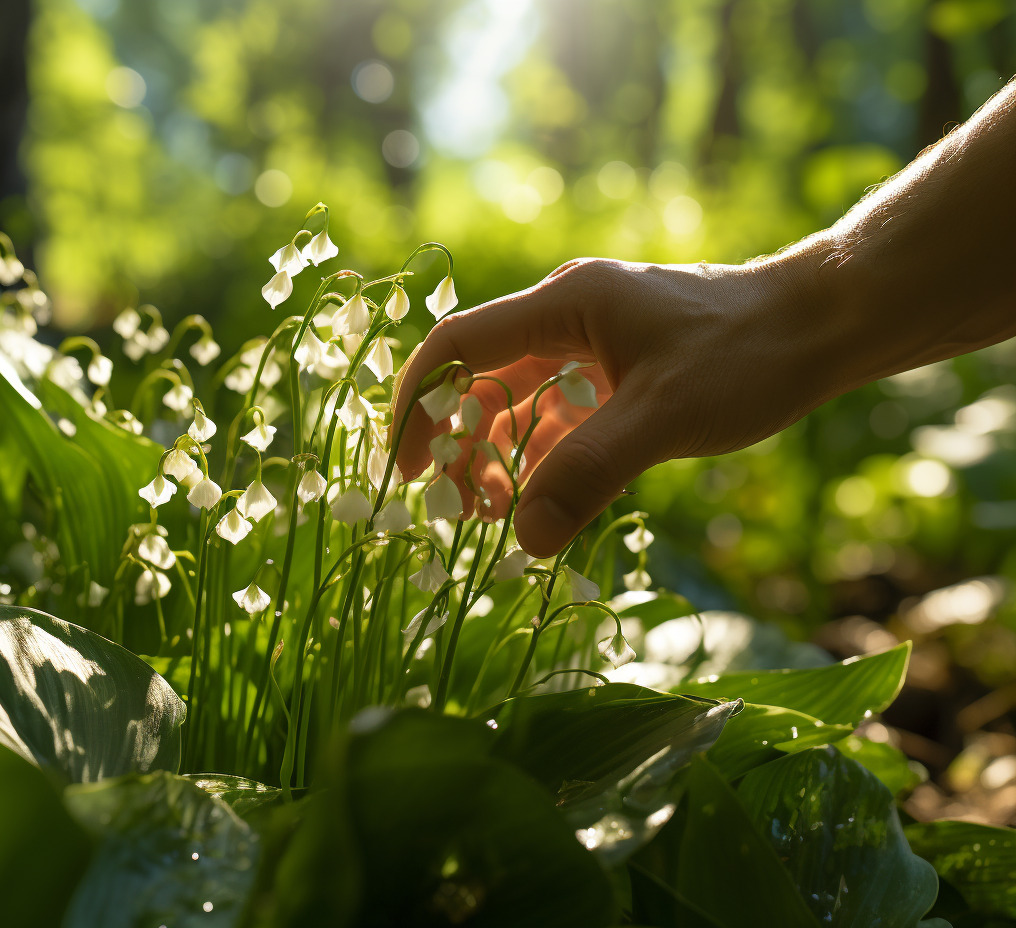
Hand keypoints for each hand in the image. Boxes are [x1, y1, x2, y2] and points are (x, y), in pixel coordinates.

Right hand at [392, 256, 831, 557]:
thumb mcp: (663, 417)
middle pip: (481, 380)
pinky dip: (543, 457)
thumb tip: (526, 541)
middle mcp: (566, 318)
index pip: (457, 346)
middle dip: (461, 445)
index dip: (420, 406)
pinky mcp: (617, 372)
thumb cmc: (746, 355)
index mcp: (563, 305)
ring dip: (500, 456)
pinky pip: (558, 415)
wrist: (822, 327)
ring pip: (517, 402)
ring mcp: (592, 345)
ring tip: (496, 517)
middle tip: (458, 512)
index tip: (410, 470)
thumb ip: (590, 473)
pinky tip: (543, 500)